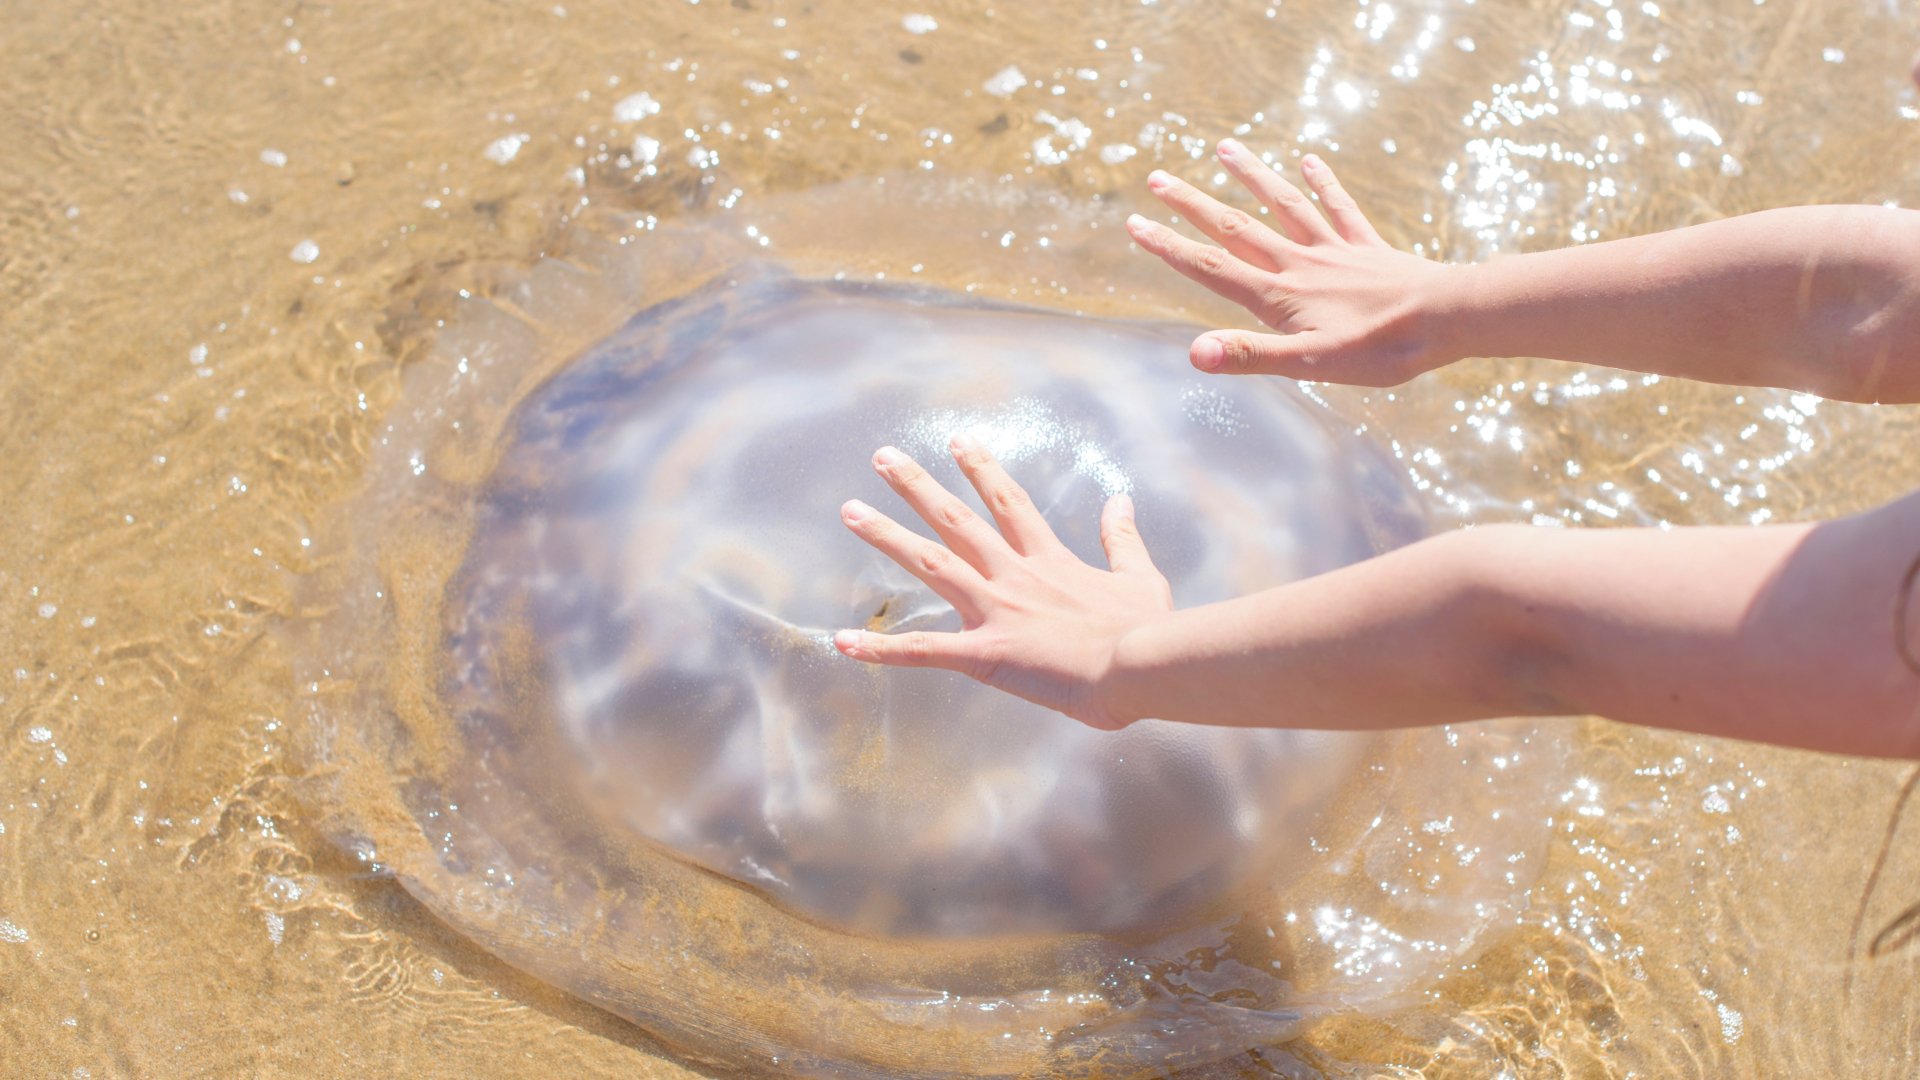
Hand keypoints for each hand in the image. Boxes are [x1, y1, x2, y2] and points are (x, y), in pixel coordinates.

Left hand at [833, 437, 1173, 729]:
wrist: (1140, 666)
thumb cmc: (1145, 630)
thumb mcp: (1139, 575)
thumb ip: (1121, 538)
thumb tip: (1119, 500)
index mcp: (1048, 560)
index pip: (1008, 503)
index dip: (980, 470)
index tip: (957, 440)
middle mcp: (1013, 575)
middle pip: (955, 520)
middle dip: (916, 486)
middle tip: (882, 457)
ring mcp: (995, 611)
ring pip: (930, 565)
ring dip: (887, 537)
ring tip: (850, 511)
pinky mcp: (985, 654)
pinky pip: (923, 651)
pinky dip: (881, 649)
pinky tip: (843, 641)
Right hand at [1125, 138, 1457, 385]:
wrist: (1446, 319)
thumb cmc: (1380, 350)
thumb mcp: (1308, 365)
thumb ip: (1249, 357)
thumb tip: (1194, 353)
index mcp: (1279, 296)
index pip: (1212, 268)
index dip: (1170, 247)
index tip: (1135, 224)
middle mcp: (1299, 264)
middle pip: (1236, 227)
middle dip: (1193, 204)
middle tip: (1157, 178)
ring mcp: (1333, 251)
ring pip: (1282, 206)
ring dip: (1250, 176)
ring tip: (1223, 147)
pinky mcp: (1366, 247)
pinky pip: (1338, 208)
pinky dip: (1321, 183)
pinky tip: (1308, 161)